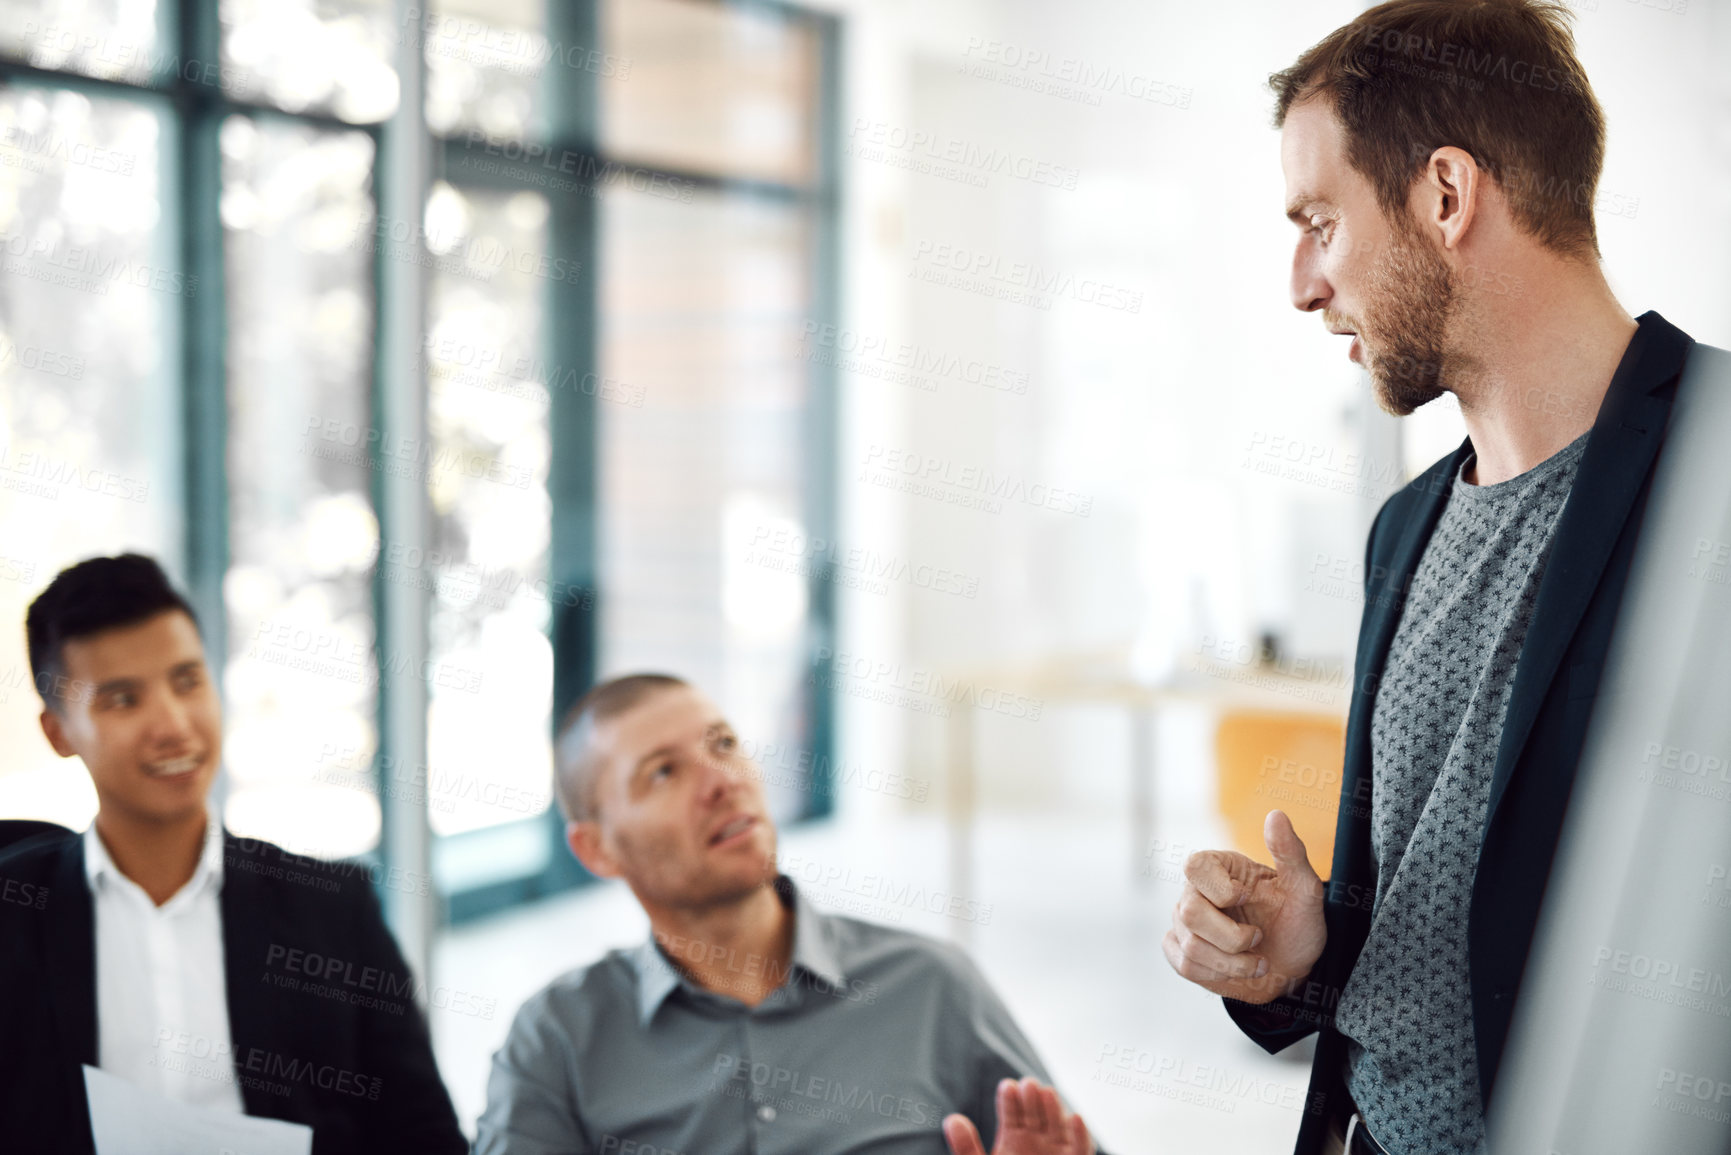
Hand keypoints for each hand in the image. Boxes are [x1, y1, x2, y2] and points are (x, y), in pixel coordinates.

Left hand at [942, 1077, 1092, 1154]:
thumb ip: (967, 1148)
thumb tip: (951, 1119)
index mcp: (1014, 1140)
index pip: (1013, 1115)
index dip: (1010, 1101)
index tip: (1007, 1087)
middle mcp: (1037, 1143)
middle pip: (1037, 1117)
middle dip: (1033, 1100)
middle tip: (1027, 1085)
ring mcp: (1057, 1154)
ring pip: (1059, 1129)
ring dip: (1054, 1112)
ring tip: (1046, 1094)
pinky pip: (1081, 1151)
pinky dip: (1080, 1136)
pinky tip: (1074, 1118)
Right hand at [1162, 809, 1325, 1003]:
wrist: (1295, 966)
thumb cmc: (1299, 922)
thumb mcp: (1304, 889)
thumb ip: (1290, 852)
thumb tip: (1275, 815)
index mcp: (1219, 867)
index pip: (1195, 867)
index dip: (1221, 890)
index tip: (1248, 898)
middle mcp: (1195, 892)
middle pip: (1189, 913)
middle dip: (1233, 937)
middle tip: (1259, 938)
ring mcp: (1185, 924)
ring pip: (1190, 948)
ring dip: (1233, 963)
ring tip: (1258, 961)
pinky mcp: (1182, 953)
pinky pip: (1185, 967)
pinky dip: (1218, 974)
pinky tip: (1236, 969)